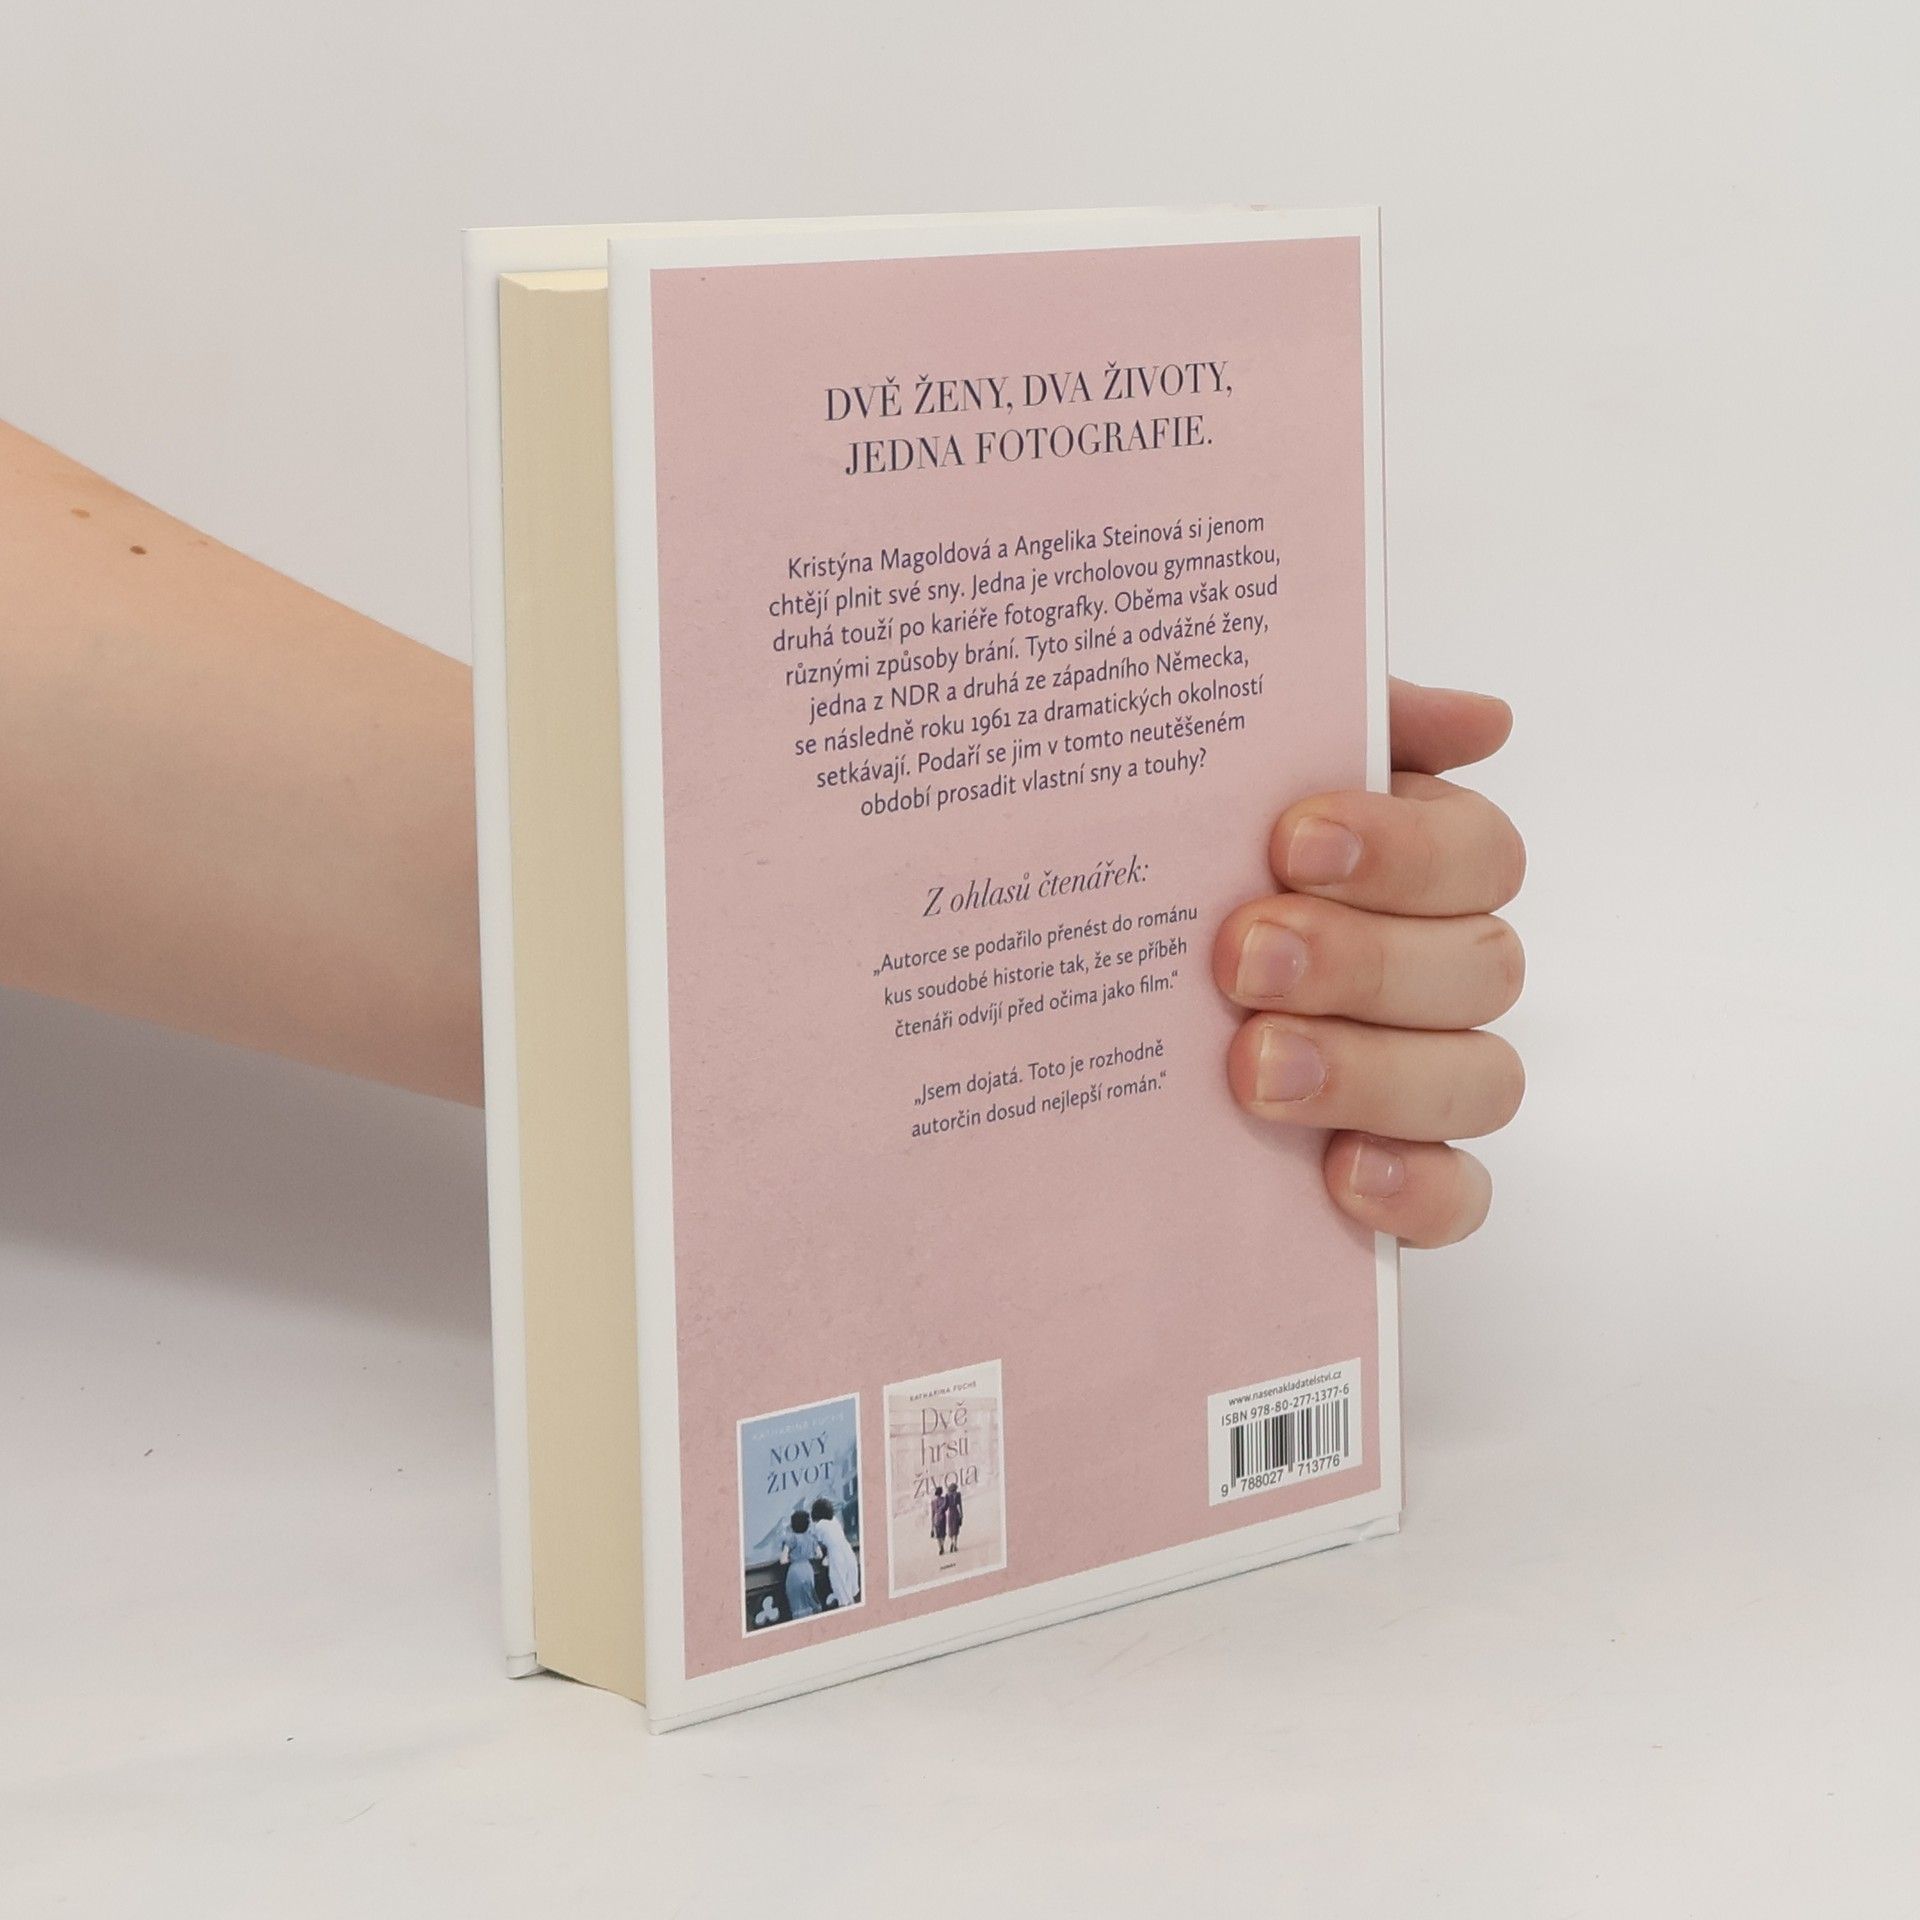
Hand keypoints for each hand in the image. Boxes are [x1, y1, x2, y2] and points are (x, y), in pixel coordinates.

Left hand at [1213, 679, 1524, 1248]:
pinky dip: (1415, 1187)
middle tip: (1240, 959)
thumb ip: (1330, 725)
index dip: (1405, 849)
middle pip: (1483, 965)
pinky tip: (1338, 1173)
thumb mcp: (1216, 776)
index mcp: (1409, 865)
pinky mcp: (1397, 1178)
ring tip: (1253, 1069)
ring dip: (1374, 1071)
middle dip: (1363, 961)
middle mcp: (1432, 969)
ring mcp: (1420, 1079)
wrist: (1063, 997)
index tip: (1288, 843)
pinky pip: (1458, 1196)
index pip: (1480, 852)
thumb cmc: (1162, 869)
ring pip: (1480, 1078)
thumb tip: (1481, 719)